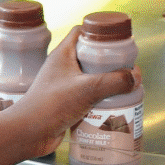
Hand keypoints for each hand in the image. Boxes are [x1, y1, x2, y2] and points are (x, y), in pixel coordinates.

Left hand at [5, 26, 136, 158]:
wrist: (29, 132)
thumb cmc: (49, 105)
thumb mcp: (87, 89)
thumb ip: (114, 81)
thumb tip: (134, 77)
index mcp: (62, 55)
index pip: (82, 32)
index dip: (100, 32)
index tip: (118, 41)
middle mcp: (62, 67)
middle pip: (90, 55)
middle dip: (109, 61)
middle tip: (126, 68)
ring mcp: (63, 85)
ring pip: (91, 77)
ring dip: (107, 82)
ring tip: (124, 88)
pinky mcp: (66, 102)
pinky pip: (87, 95)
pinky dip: (100, 98)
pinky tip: (113, 105)